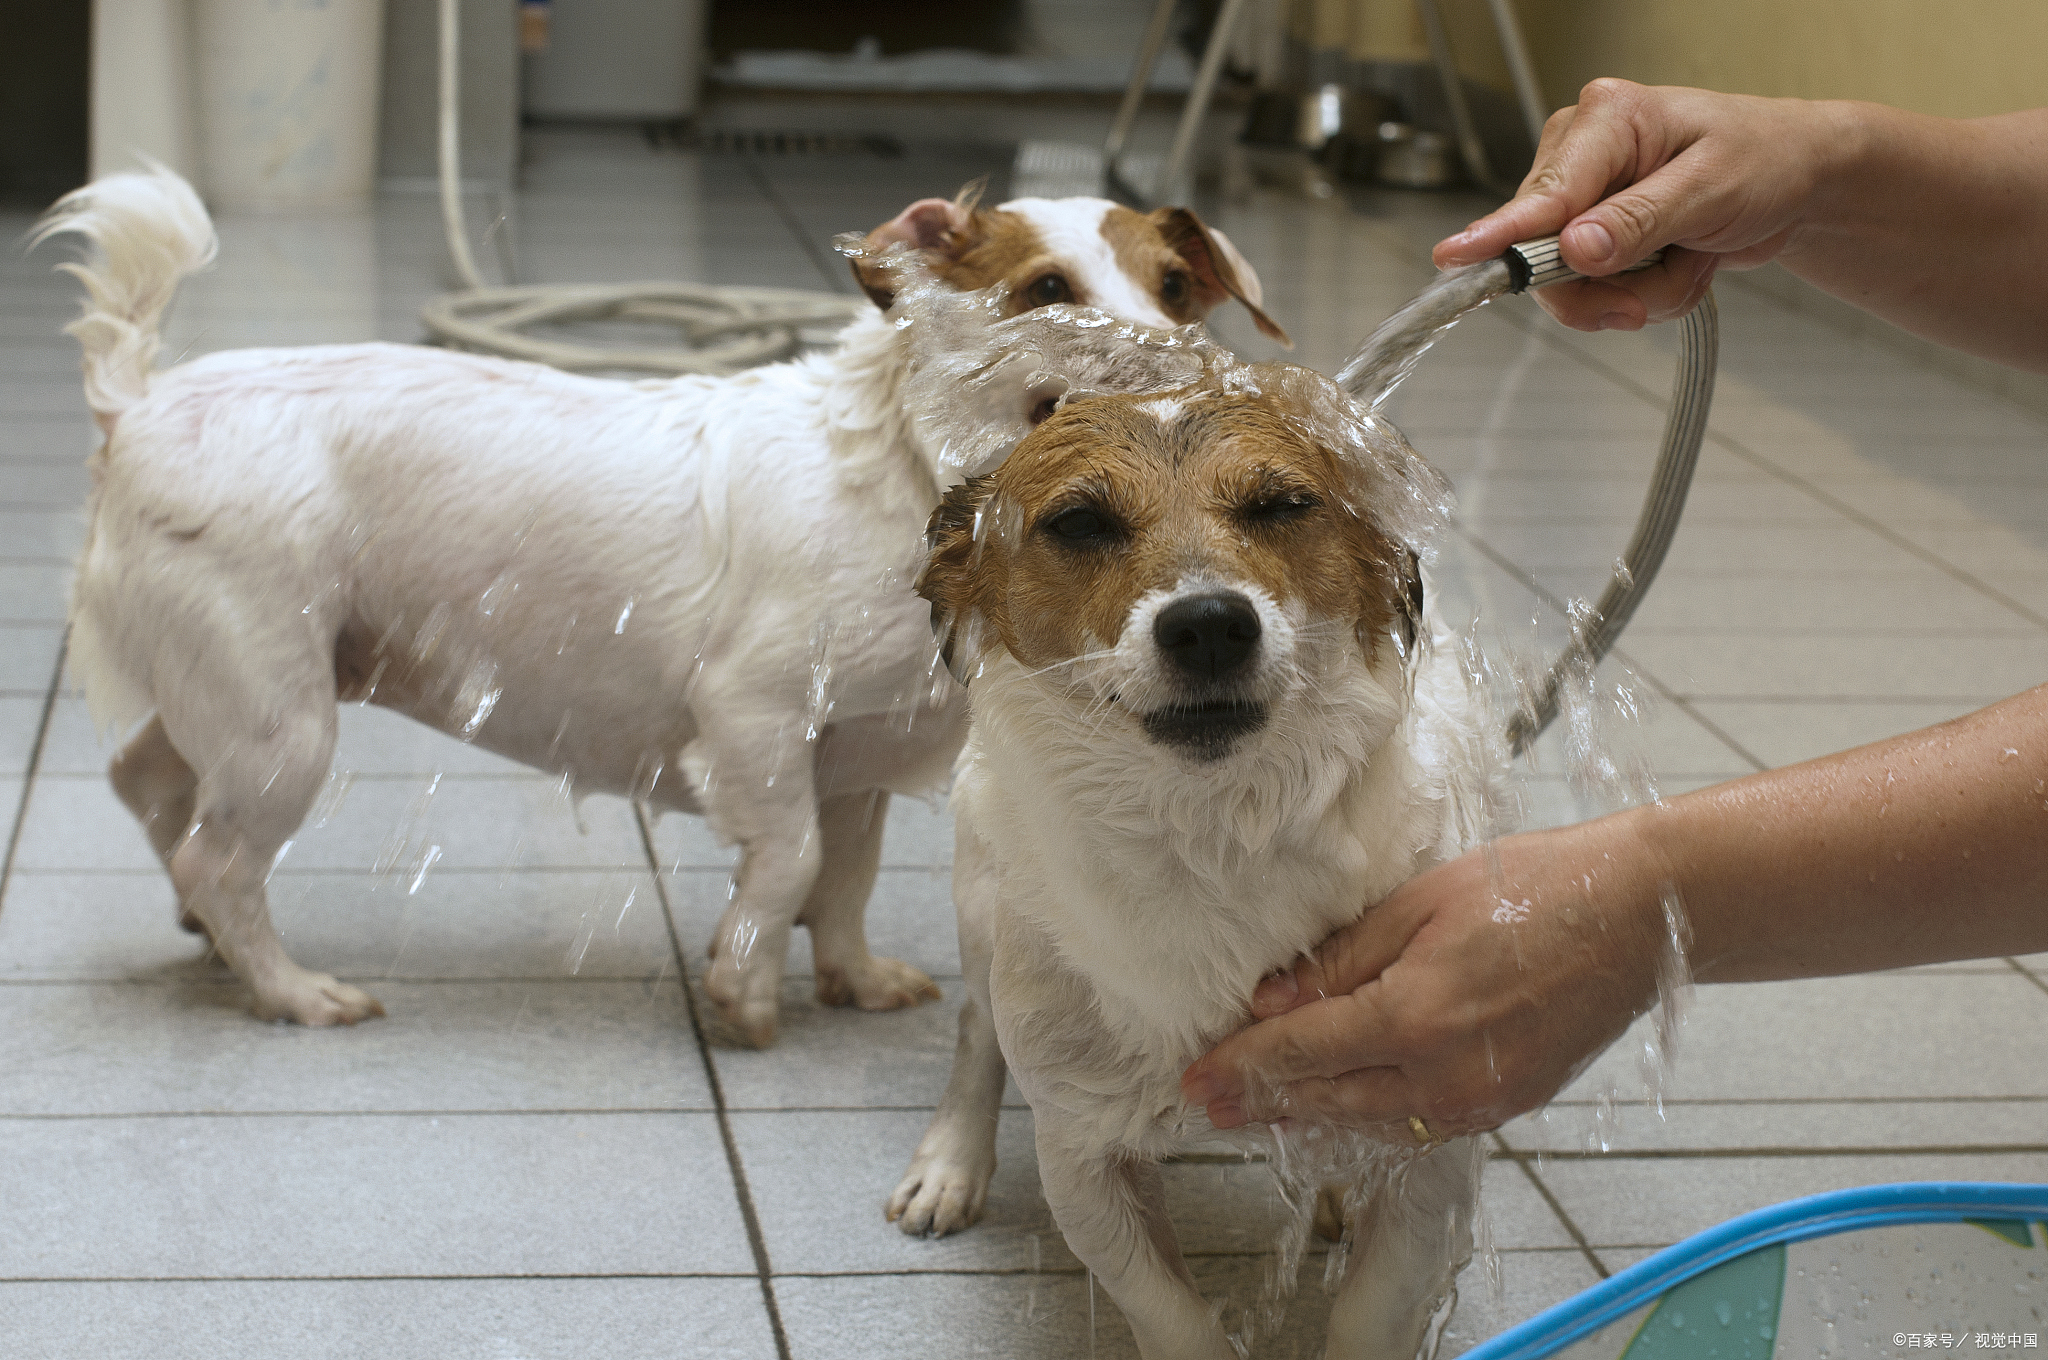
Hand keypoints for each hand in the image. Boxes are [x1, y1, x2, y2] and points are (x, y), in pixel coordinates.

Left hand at [1180, 815, 1671, 1136]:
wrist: (1638, 914)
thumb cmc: (1533, 886)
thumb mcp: (1420, 903)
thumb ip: (1342, 960)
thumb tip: (1271, 999)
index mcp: (1416, 1015)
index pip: (1302, 1052)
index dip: (1242, 1068)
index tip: (1195, 1082)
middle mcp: (1446, 1072)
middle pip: (1329, 1099)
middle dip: (1263, 1102)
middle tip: (1207, 1105)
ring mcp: (1482, 1098)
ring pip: (1373, 1121)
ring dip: (1313, 1114)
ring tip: (1260, 1108)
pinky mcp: (1509, 1104)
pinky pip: (1420, 1122)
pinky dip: (1371, 1114)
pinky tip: (1340, 1103)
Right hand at [1433, 80, 1851, 332]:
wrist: (1800, 183)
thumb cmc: (1767, 159)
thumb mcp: (1712, 189)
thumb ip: (1640, 220)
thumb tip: (1576, 248)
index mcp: (1607, 119)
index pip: (1546, 192)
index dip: (1504, 235)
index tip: (1457, 258)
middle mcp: (1583, 155)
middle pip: (1545, 251)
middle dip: (1608, 287)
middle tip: (1656, 293)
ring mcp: (1586, 198)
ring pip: (1572, 282)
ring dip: (1637, 294)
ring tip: (1689, 265)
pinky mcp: (1597, 234)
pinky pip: (1596, 291)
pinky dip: (1644, 295)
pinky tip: (1680, 267)